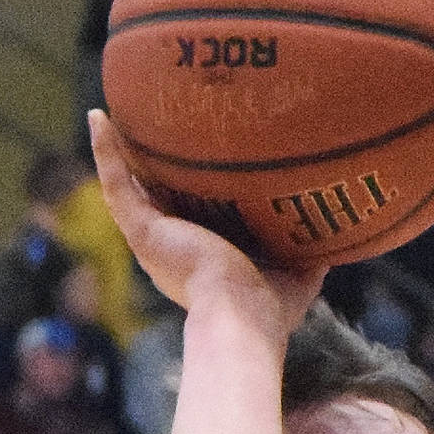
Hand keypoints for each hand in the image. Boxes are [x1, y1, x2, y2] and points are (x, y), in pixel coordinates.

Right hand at [87, 111, 320, 333]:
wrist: (243, 318)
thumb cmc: (270, 309)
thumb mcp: (298, 274)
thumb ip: (309, 251)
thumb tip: (336, 235)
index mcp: (200, 261)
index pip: (189, 217)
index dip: (187, 191)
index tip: (194, 161)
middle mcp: (169, 250)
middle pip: (154, 198)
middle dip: (148, 167)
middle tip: (148, 128)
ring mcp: (152, 240)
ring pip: (127, 187)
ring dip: (116, 152)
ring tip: (107, 115)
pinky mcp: (142, 233)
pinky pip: (116, 185)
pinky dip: (105, 152)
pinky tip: (97, 118)